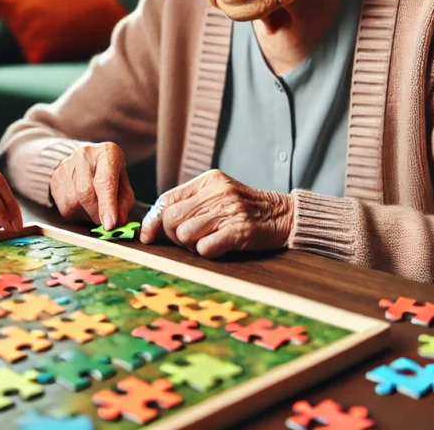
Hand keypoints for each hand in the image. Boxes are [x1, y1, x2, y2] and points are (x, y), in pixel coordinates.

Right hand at [50, 143, 134, 229]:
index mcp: (107, 153)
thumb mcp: (123, 185)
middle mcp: (84, 155)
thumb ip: (123, 204)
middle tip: (104, 222)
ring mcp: (66, 166)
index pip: (105, 181)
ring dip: (86, 214)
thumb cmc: (109, 175)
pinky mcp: (55, 178)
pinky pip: (63, 206)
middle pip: (86, 193)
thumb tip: (117, 222)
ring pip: (73, 202)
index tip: (110, 224)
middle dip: (96, 214)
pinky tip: (82, 206)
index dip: (107, 205)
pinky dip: (76, 213)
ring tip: (94, 208)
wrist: (87, 162)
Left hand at [139, 169, 293, 257]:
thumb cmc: (246, 208)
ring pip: (185, 234)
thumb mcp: (218, 194)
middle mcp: (218, 192)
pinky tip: (218, 247)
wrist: (285, 215)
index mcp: (209, 181)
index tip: (148, 235)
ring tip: (206, 241)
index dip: (152, 221)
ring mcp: (230, 211)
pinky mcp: (240, 231)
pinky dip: (206, 252)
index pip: (166, 199)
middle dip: (172, 235)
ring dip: (190, 245)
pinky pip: (205, 248)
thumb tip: (154, 224)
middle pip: (171, 218)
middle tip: (187, 240)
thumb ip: (190, 203)